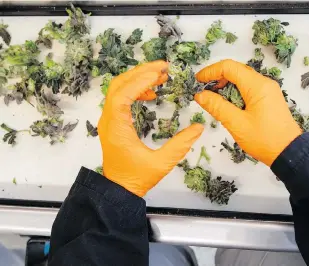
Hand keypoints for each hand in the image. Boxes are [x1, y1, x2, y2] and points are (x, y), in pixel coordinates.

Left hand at [98, 61, 203, 196]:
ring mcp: (109, 120)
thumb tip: (198, 127)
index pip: (123, 94)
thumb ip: (180, 145)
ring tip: (160, 76)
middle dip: (141, 72)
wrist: (119, 190)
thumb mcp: (161, 163)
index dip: (140, 80)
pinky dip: (135, 90)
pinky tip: (151, 93)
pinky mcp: (114, 122)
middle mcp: (109, 120)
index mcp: (116, 127)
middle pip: (119, 85)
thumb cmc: (137, 178)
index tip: (160, 73)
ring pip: (119, 89)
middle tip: (163, 67)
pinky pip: (121, 98)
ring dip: (138, 79)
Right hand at [194, 59, 300, 165]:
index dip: (211, 71)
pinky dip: (235, 92)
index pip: (229, 67)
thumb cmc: (264, 139)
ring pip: (242, 80)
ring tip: (213, 99)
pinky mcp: (269, 99)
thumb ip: (217, 107)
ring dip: (226, 86)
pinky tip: (228, 105)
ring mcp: (268, 90)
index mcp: (257, 85)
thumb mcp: (236, 124)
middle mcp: (264, 83)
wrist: (289, 153)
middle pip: (236, 71)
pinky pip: (249, 88)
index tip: (198, 81)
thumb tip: (200, 95)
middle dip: (217, 78)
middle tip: (203, 91)